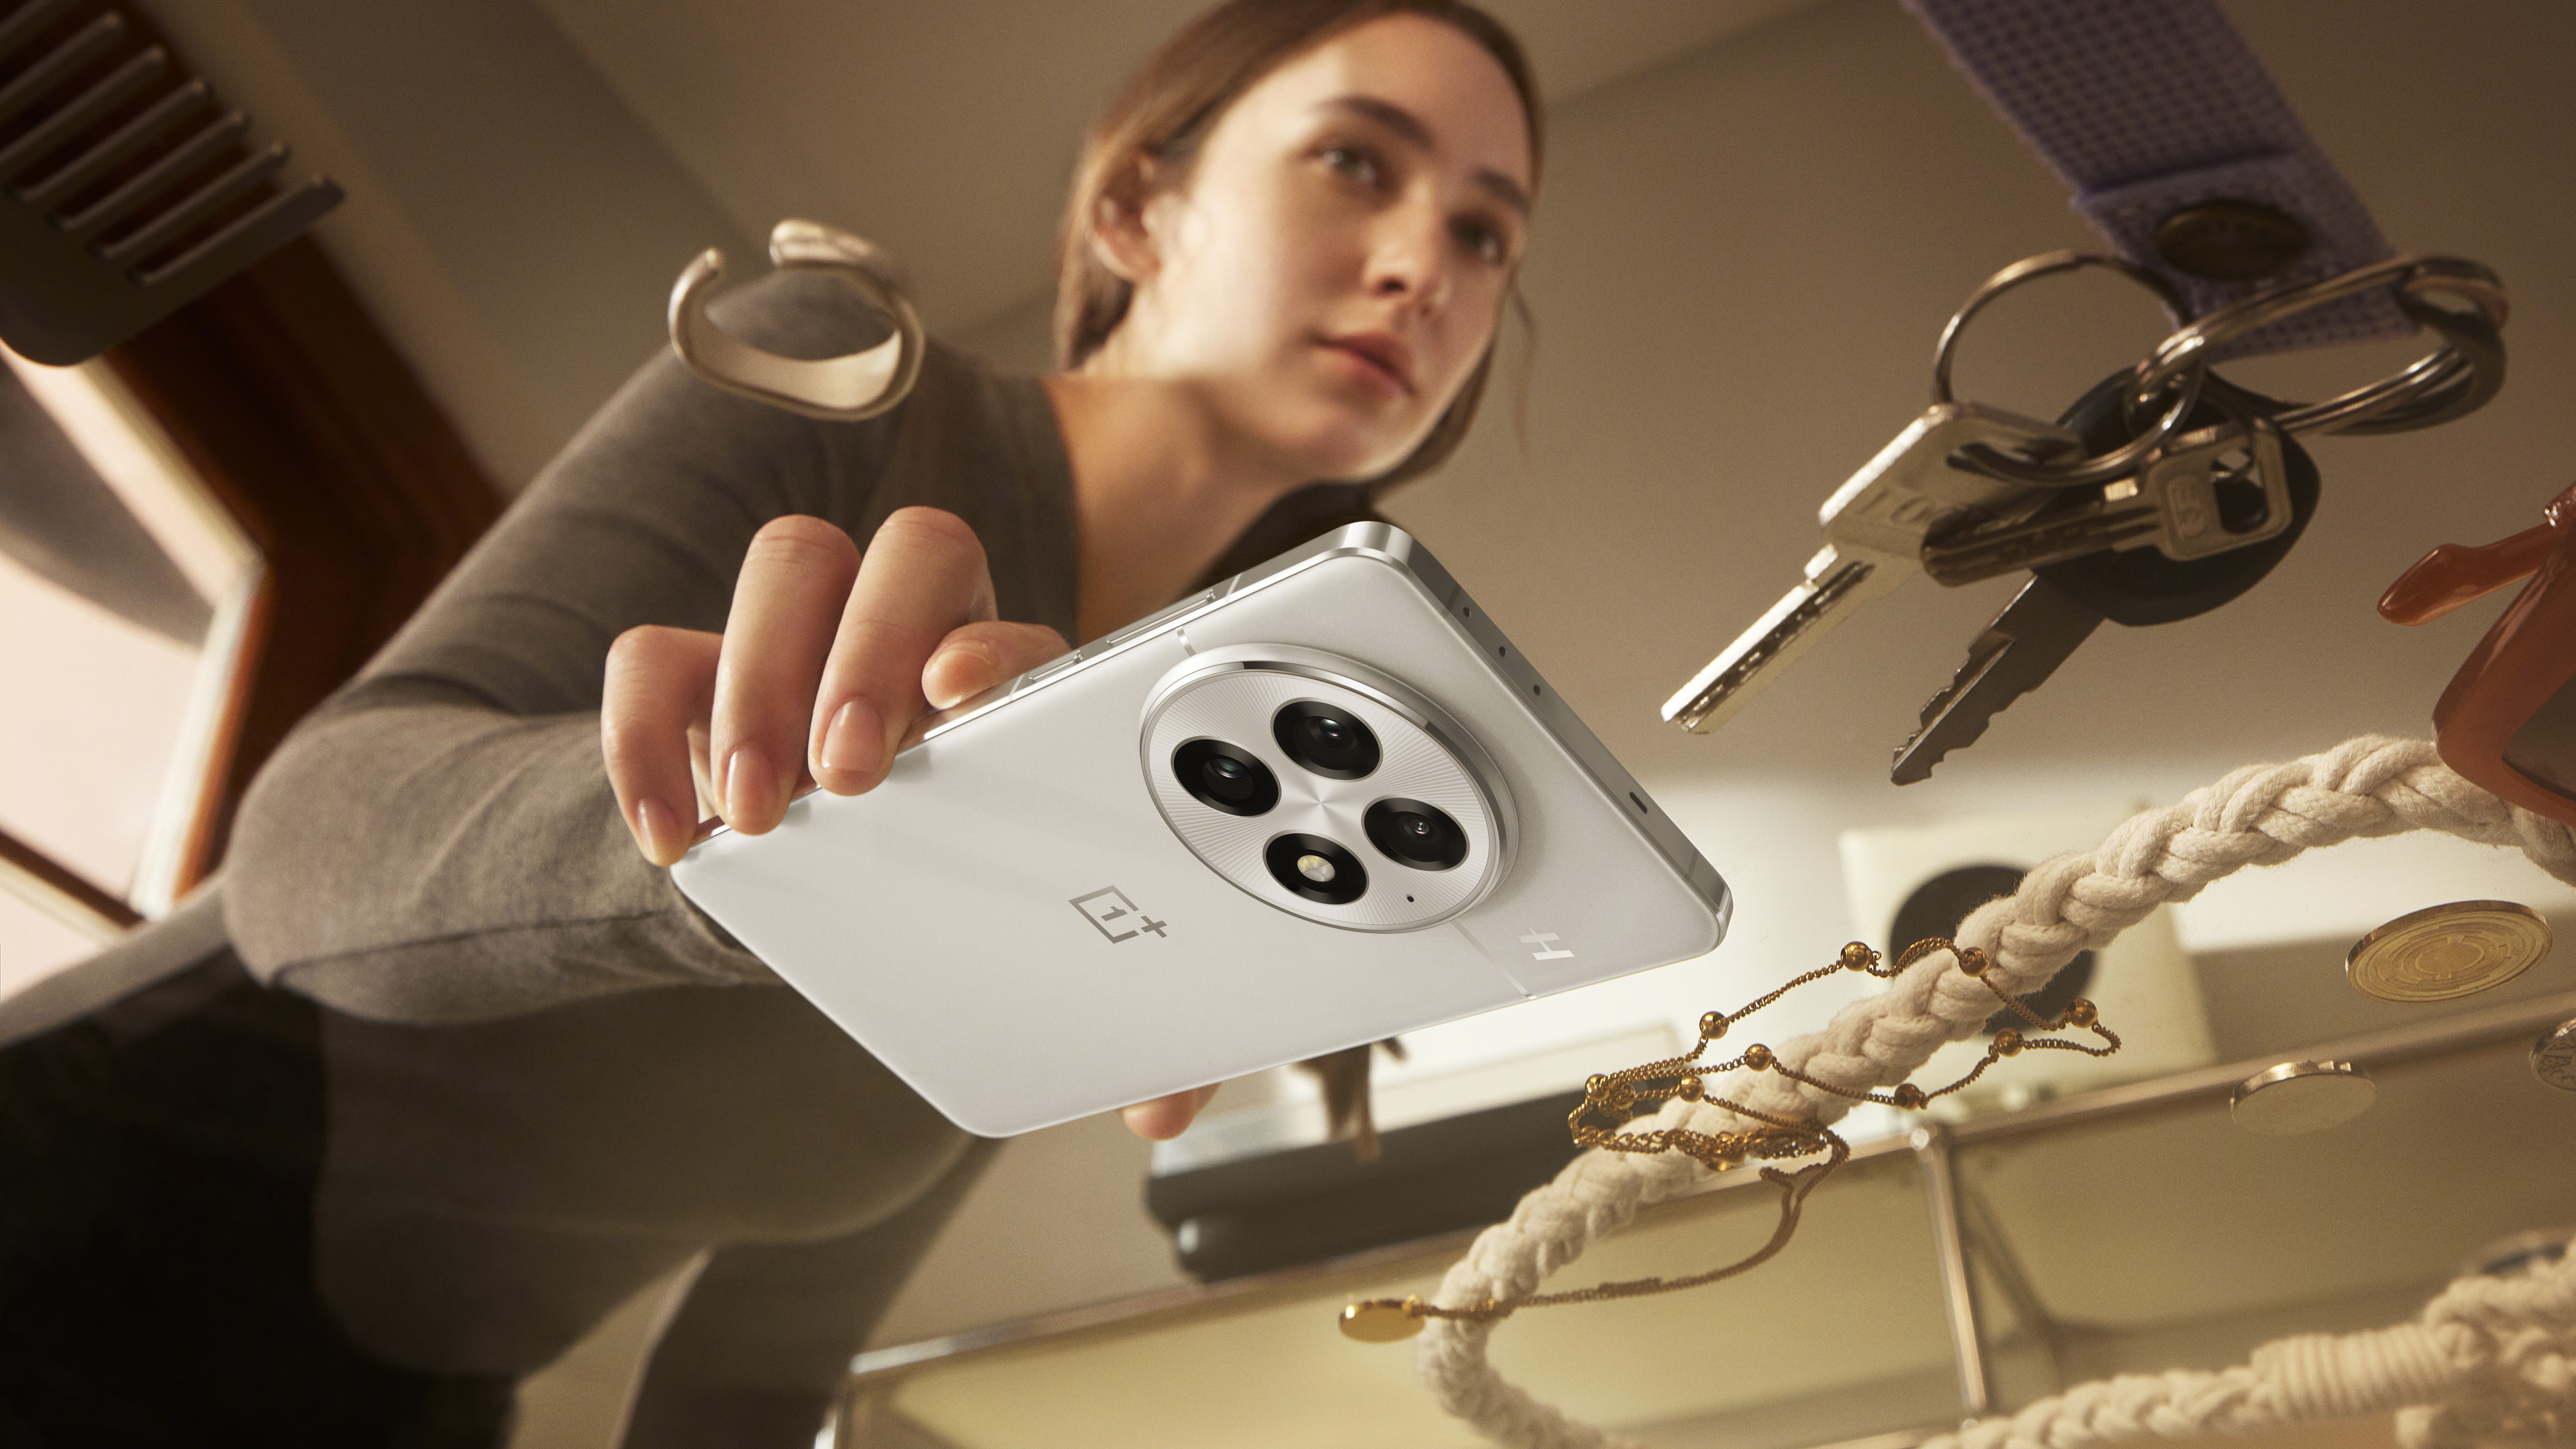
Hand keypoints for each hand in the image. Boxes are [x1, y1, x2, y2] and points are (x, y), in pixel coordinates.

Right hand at [601, 506, 1217, 1138]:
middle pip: (912, 553)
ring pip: (791, 568)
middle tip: (847, 776)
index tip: (962, 696)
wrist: (841, 902)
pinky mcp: (698, 681)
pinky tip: (676, 837)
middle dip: (873, 646)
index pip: (1019, 622)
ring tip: (760, 811)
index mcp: (1018, 690)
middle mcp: (918, 638)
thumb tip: (1161, 1113)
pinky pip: (654, 657)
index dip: (993, 644)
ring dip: (765, 679)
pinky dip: (649, 739)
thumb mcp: (1038, 953)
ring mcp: (806, 644)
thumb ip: (1128, 1028)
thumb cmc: (964, 906)